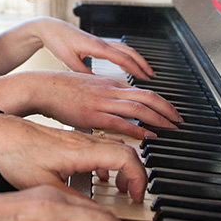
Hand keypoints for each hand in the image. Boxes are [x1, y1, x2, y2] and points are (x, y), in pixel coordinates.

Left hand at [0, 114, 147, 201]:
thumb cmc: (16, 155)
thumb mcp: (44, 185)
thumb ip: (72, 198)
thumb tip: (94, 213)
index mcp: (81, 150)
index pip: (125, 156)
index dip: (138, 176)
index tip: (136, 195)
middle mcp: (84, 141)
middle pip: (126, 150)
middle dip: (136, 174)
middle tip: (133, 194)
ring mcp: (79, 139)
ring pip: (115, 147)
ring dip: (124, 168)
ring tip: (121, 188)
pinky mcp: (72, 140)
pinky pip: (102, 147)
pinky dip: (110, 162)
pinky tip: (100, 176)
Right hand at [13, 70, 180, 139]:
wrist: (40, 87)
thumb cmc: (60, 90)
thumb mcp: (87, 88)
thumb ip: (104, 96)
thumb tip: (115, 109)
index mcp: (110, 83)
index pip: (143, 90)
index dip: (162, 101)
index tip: (171, 112)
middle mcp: (110, 90)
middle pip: (148, 96)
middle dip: (168, 109)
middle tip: (180, 121)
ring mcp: (102, 101)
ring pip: (139, 107)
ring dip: (159, 118)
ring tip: (171, 129)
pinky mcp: (92, 114)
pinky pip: (121, 122)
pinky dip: (138, 129)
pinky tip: (148, 136)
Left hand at [30, 17, 155, 80]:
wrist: (50, 29)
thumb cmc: (58, 42)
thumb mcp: (69, 61)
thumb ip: (83, 72)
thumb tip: (96, 84)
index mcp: (97, 47)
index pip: (122, 59)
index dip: (135, 69)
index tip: (145, 79)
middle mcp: (101, 43)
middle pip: (129, 52)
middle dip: (142, 63)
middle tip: (152, 76)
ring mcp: (100, 42)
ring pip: (125, 49)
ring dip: (137, 59)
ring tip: (145, 70)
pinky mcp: (97, 43)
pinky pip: (118, 48)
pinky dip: (127, 55)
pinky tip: (127, 64)